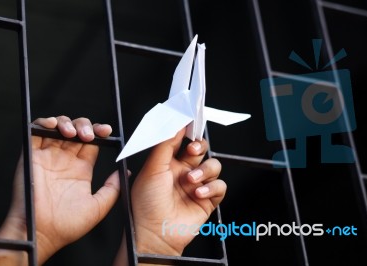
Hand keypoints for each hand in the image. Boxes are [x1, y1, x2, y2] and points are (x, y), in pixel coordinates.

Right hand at [0, 116, 119, 264]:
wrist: (41, 233)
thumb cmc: (68, 225)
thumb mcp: (98, 206)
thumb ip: (113, 188)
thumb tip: (126, 171)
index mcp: (81, 169)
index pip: (92, 143)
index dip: (99, 132)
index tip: (107, 131)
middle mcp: (65, 161)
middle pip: (77, 131)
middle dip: (85, 126)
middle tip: (89, 135)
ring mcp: (48, 157)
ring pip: (58, 128)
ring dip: (67, 123)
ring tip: (72, 133)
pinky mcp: (31, 155)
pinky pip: (35, 132)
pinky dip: (43, 123)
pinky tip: (53, 126)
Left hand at [131, 128, 225, 255]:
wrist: (155, 234)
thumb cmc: (147, 204)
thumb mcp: (152, 169)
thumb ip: (164, 145)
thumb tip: (175, 125)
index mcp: (169, 162)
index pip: (182, 140)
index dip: (187, 131)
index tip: (191, 122)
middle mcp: (184, 171)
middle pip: (201, 149)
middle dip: (199, 147)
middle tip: (192, 151)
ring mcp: (197, 185)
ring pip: (213, 165)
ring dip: (204, 170)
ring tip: (191, 181)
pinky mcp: (207, 200)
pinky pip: (220, 186)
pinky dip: (211, 187)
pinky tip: (198, 194)